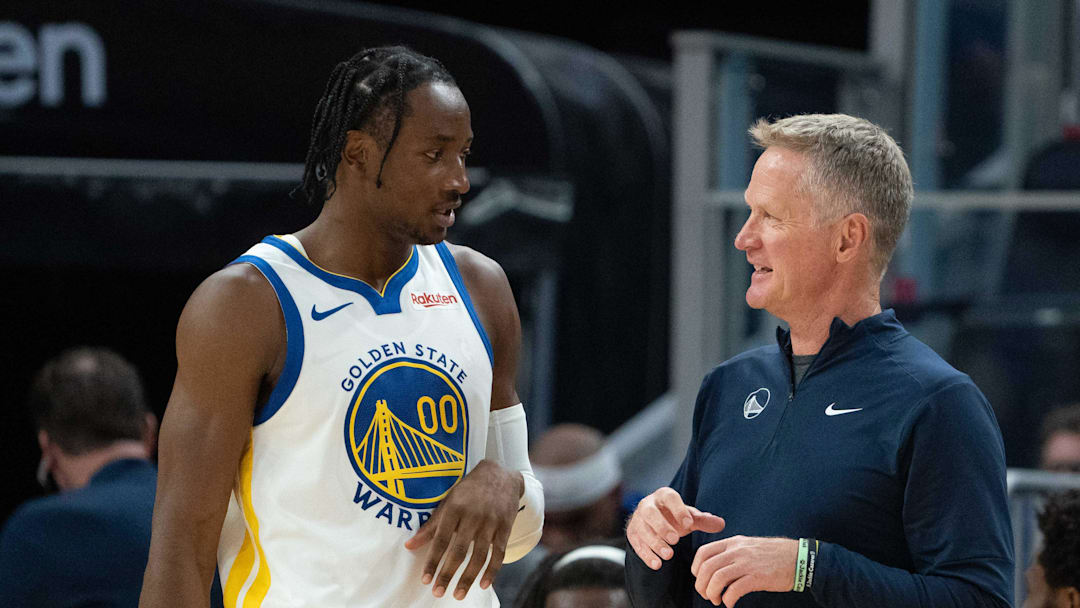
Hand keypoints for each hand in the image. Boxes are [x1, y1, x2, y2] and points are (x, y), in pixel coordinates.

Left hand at [404, 459, 521, 599]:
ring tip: (458, 594)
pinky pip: (499, 553)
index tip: (425, 580)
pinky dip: (492, 570)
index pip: (441, 539)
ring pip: (479, 555)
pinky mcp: (505, 527)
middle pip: (459, 550)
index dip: (433, 561)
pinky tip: (483, 584)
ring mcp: (491, 522)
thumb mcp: (448, 501)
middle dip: (448, 574)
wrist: (501, 475)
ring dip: (468, 577)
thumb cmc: (469, 489)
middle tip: (438, 592)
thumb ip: (431, 525)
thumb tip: (410, 545)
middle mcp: (473, 515)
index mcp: (455, 507)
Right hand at [625, 487, 724, 569]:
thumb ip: (703, 521)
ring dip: (654, 543)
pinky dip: (646, 555)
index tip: (689, 524)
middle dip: (662, 526)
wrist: (653, 522)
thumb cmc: (674, 517)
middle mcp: (647, 505)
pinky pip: (637, 544)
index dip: (679, 510)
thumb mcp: (689, 517)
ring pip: (642, 530)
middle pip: (650, 513)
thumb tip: (721, 524)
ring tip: (668, 556)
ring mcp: (637, 520)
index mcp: (663, 496)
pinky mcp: (632, 534)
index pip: (670, 498)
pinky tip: (657, 564)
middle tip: (675, 540)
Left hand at [691, 536, 797, 606]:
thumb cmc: (773, 554)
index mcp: (733, 542)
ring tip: (717, 600)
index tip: (700, 579)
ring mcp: (747, 564)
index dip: (696, 568)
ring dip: (712, 594)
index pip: (703, 552)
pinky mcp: (757, 577)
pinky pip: (734, 590)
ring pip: (717, 579)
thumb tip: (714, 567)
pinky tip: (730, 604)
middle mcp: (737, 551)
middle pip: (706, 568)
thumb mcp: (749, 546)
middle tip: (707, 595)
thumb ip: (732, 552)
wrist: (799, 558)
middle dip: (701, 585)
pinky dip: (728, 600)